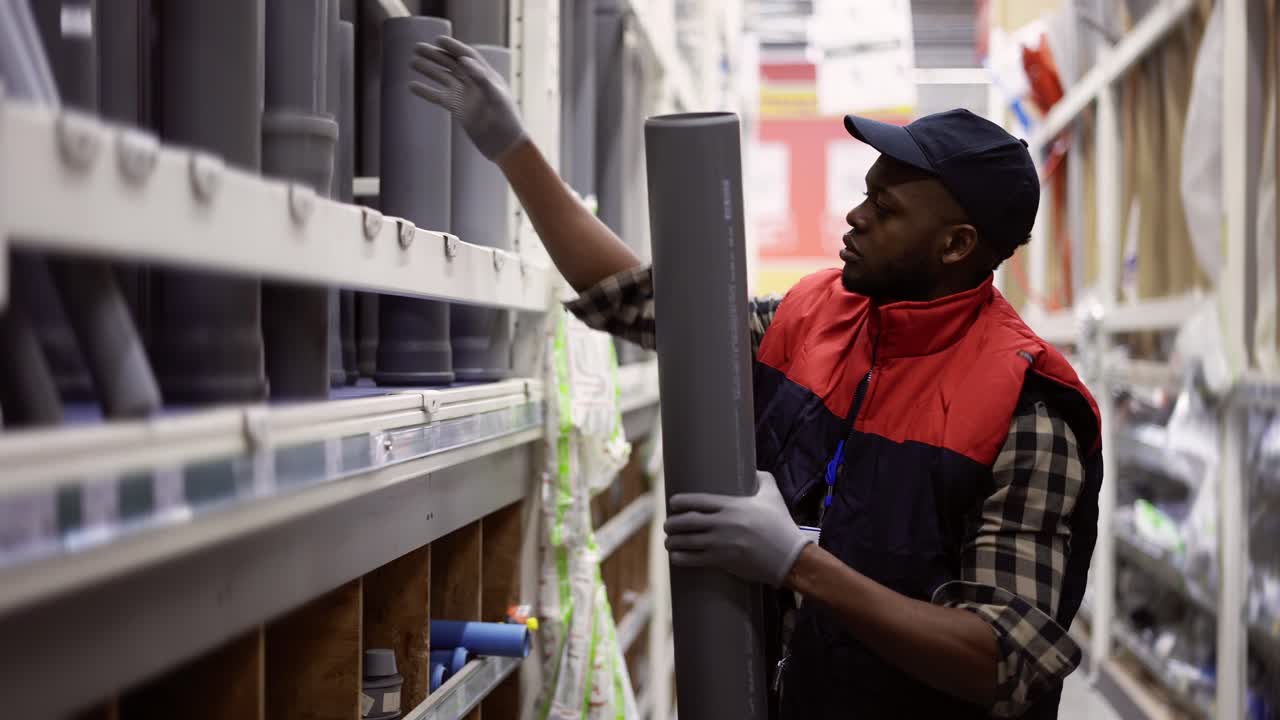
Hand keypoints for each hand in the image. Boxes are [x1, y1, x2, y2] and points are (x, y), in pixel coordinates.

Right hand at [408, 37, 527, 161]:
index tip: (438, 40)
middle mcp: (474, 83)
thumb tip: (464, 60)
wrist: (505, 145)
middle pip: (451, 64)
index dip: (453, 48)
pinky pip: (438, 96)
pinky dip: (426, 91)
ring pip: (443, 78)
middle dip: (435, 55)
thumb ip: (481, 78)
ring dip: (428, 69)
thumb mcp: (496, 97)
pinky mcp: (458, 109)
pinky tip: (412, 86)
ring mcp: (465, 96)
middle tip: (417, 47)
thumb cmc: (507, 121)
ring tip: (412, 62)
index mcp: (487, 76)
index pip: (468, 56)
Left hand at [664, 471, 811, 586]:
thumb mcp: (773, 496)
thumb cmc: (781, 525)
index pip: (697, 501)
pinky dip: (681, 558)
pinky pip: (694, 559)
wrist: (790, 556)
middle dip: (672, 524)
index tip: (672, 503)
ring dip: (672, 542)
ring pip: (686, 541)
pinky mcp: (723, 561)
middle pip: (686, 521)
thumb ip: (764, 479)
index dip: (680, 502)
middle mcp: (722, 523)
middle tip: (667, 526)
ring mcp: (721, 543)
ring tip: (668, 542)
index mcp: (732, 506)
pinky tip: (675, 557)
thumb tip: (755, 470)